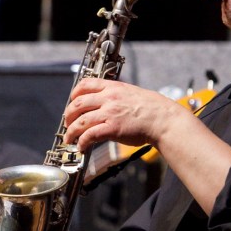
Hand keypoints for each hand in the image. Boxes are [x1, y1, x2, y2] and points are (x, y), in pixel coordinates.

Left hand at [63, 78, 185, 152]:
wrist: (163, 119)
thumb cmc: (152, 109)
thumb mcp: (131, 93)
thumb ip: (116, 96)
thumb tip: (105, 104)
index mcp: (113, 87)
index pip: (85, 84)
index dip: (74, 94)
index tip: (72, 102)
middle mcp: (108, 98)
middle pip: (78, 104)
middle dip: (69, 115)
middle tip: (68, 123)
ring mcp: (109, 113)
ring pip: (80, 121)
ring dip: (71, 132)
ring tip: (69, 139)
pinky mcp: (112, 128)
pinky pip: (90, 135)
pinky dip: (82, 141)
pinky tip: (81, 146)